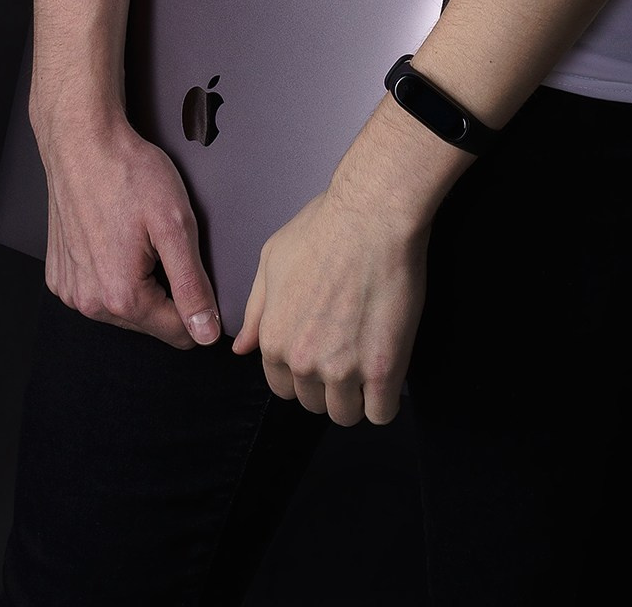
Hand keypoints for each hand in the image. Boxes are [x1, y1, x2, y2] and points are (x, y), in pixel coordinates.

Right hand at [37, 108, 223, 351]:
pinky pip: (96, 291)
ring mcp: (70, 290)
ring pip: (123, 309)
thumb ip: (192, 285)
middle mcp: (90, 302)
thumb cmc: (127, 173)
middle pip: (149, 323)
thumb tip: (206, 332)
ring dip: (138, 283)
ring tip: (137, 238)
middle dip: (165, 291)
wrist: (82, 142)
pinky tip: (114, 239)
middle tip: (163, 244)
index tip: (196, 273)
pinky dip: (110, 273)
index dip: (198, 306)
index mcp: (122, 295)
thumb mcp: (176, 225)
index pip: (178, 333)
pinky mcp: (59, 275)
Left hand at [229, 180, 428, 425]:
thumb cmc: (322, 227)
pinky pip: (382, 414)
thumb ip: (256, 310)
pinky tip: (388, 375)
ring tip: (369, 364)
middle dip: (328, 386)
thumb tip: (242, 349)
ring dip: (357, 397)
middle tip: (348, 353)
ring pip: (346, 415)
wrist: (371, 216)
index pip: (282, 388)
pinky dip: (385, 400)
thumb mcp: (272, 260)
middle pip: (314, 404)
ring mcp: (343, 370)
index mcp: (274, 340)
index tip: (321, 355)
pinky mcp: (382, 369)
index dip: (302, 374)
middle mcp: (303, 362)